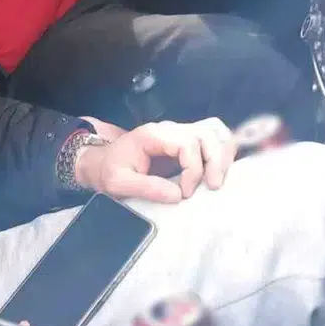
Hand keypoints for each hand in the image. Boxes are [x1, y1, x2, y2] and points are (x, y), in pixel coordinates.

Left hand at [74, 118, 236, 202]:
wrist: (101, 162)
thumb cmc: (108, 171)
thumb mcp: (118, 183)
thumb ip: (147, 187)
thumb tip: (178, 196)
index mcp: (152, 135)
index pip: (187, 143)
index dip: (194, 169)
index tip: (186, 192)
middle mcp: (169, 130)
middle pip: (207, 134)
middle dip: (216, 160)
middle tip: (213, 187)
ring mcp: (179, 134)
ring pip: (214, 132)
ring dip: (223, 155)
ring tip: (218, 180)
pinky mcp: (185, 143)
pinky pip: (211, 139)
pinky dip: (222, 152)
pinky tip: (220, 171)